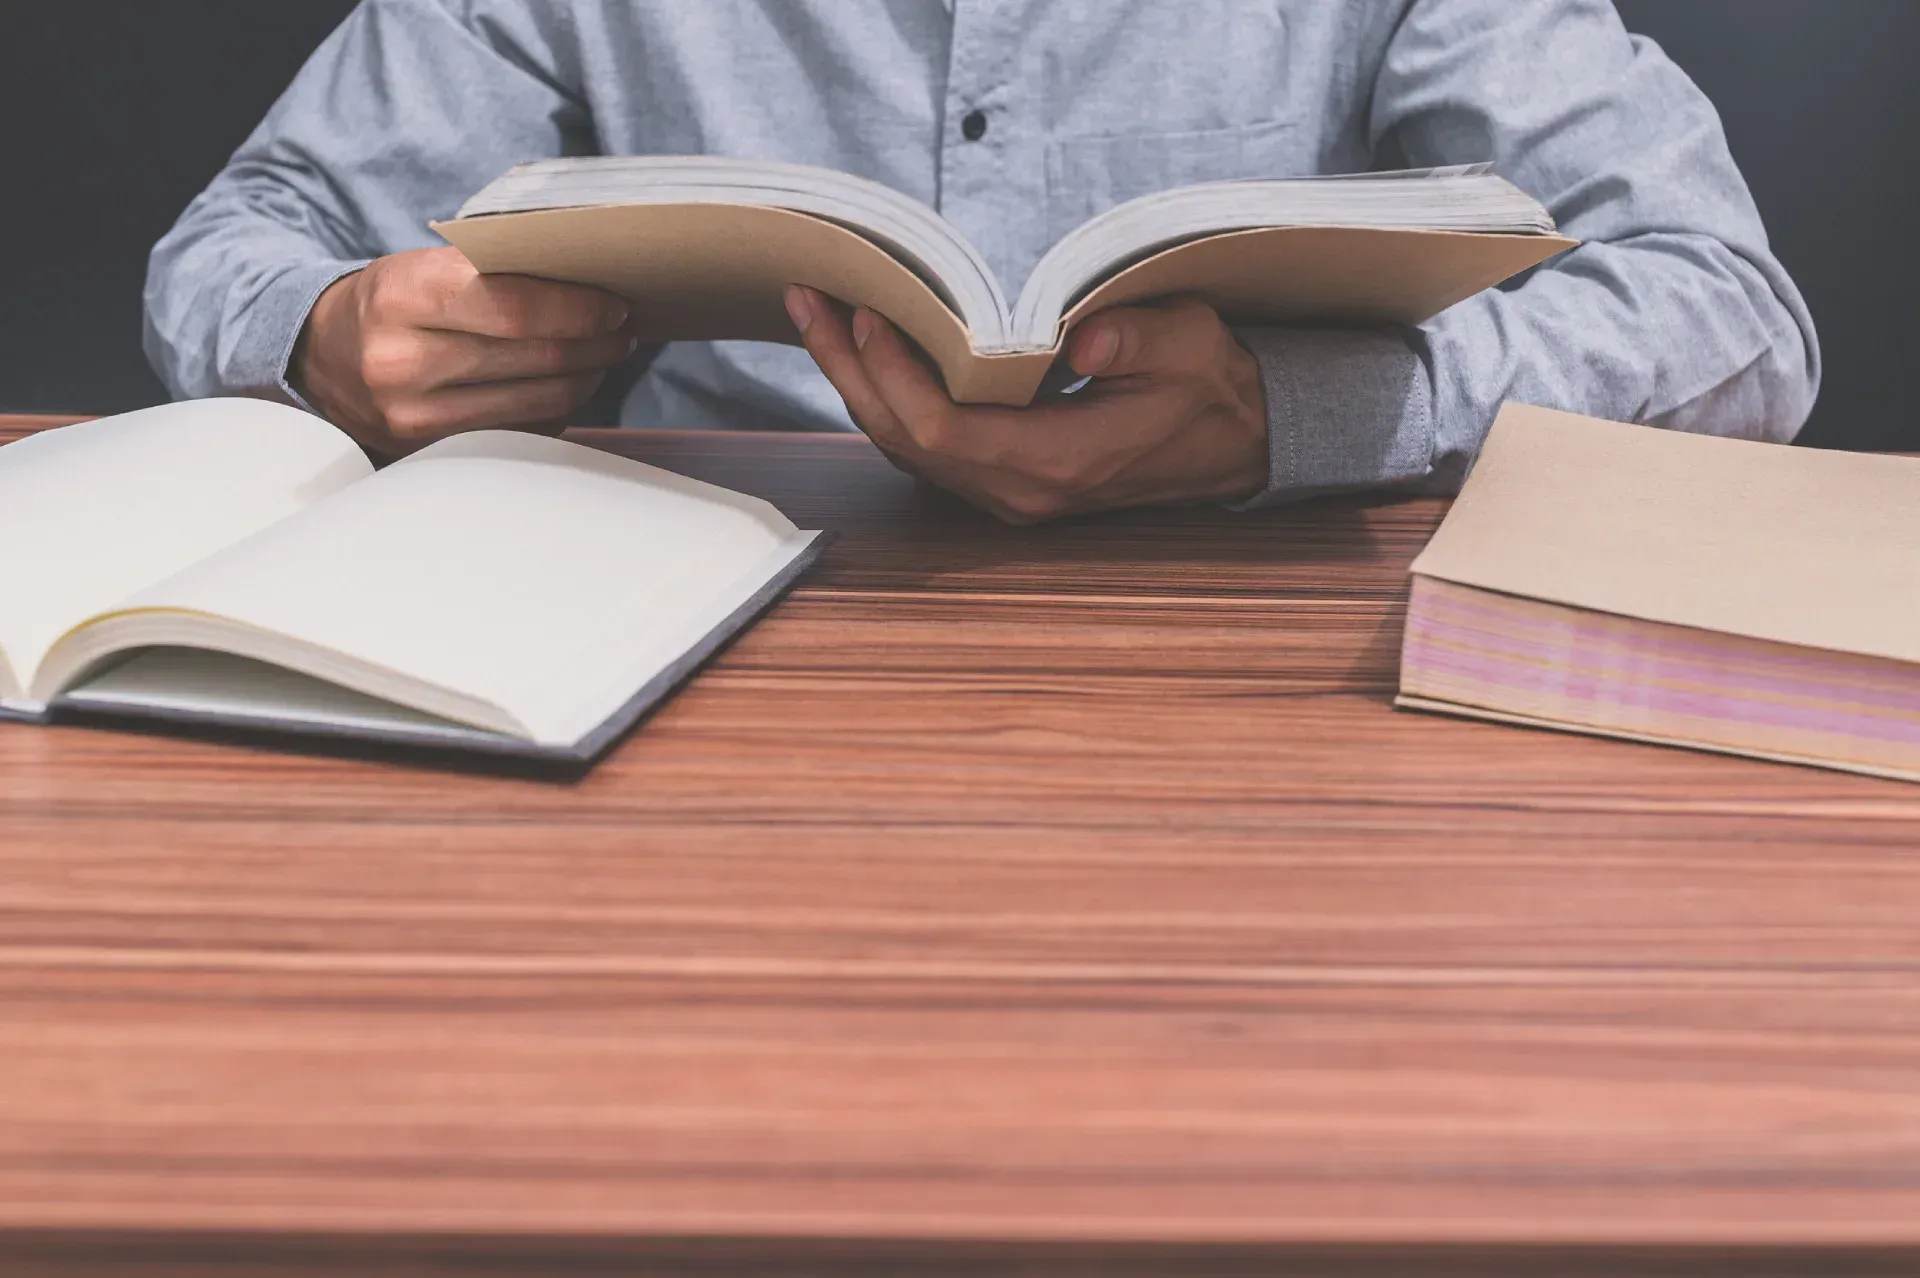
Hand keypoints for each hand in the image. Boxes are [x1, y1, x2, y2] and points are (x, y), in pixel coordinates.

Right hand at [293, 246, 636, 455]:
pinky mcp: (428, 450)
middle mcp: (401, 360)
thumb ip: (491, 273)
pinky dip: (555, 408)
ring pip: (536, 401)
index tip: (614, 306)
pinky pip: (520, 431)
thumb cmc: (390, 302)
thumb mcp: (420, 267)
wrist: (322, 356)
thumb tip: (588, 289)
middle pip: (534, 356)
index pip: (514, 307)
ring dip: (584, 378)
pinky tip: (567, 386)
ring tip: (603, 356)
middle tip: (621, 331)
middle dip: (592, 343)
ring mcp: (412, 416)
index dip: (577, 309)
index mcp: (400, 295)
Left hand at [785, 287, 1268, 522]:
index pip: (944, 432)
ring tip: (819, 316)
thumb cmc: (1212, 390)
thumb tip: (1077, 338)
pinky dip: (888, 395)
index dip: (894, 376)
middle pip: (903, 441)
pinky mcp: (1004, 476)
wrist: (1236, 444)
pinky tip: (866, 350)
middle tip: (808, 301)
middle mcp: (1019, 491)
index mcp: (1058, 464)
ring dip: (857, 382)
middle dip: (849, 370)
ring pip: (905, 446)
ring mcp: (1007, 491)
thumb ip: (1139, 339)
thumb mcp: (1194, 347)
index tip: (871, 313)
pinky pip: (925, 444)